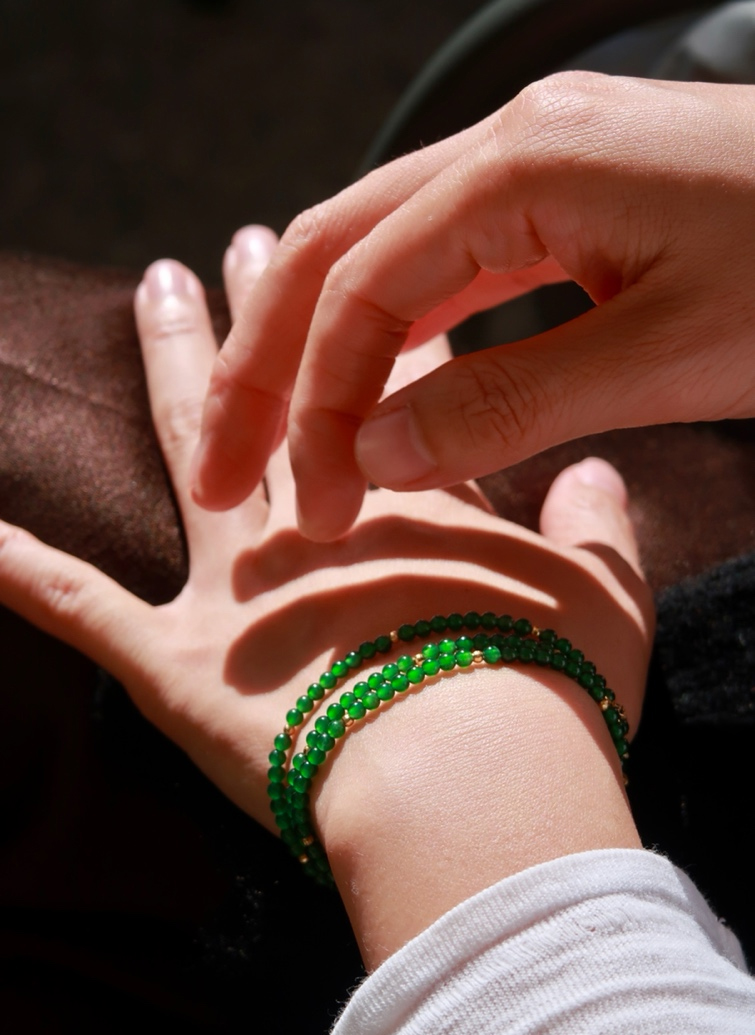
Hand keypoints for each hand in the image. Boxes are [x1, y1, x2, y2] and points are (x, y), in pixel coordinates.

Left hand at [0, 228, 652, 848]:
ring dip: (169, 364)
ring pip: (192, 447)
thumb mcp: (606, 599)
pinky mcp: (182, 664)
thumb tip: (594, 474)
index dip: (380, 332)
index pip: (391, 390)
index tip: (367, 282)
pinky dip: (28, 571)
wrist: (472, 778)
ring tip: (153, 287)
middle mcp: (317, 519)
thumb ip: (598, 527)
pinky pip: (85, 609)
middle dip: (259, 313)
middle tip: (234, 243)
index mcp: (414, 504)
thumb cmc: (547, 690)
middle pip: (282, 390)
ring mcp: (239, 586)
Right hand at [192, 74, 754, 540]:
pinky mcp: (560, 202)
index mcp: (526, 164)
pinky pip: (442, 267)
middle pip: (336, 254)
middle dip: (270, 371)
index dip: (314, 403)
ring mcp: (534, 166)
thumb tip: (372, 453)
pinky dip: (390, 339)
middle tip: (222, 475)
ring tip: (276, 450)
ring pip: (378, 257)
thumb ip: (508, 402)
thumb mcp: (668, 354)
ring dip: (319, 356)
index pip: (363, 286)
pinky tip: (367, 393)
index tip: (306, 511)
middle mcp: (510, 146)